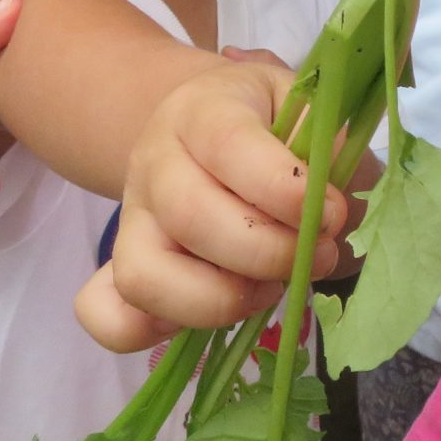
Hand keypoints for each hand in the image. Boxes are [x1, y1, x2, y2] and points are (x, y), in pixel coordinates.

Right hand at [75, 52, 351, 351]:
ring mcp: (132, 222)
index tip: (332, 213)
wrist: (202, 130)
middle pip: (190, 217)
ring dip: (220, 299)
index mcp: (201, 113)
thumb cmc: (268, 126)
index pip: (228, 145)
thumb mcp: (304, 107)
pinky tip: (211, 317)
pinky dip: (148, 332)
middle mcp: (154, 165)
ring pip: (143, 274)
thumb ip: (327, 141)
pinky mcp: (122, 270)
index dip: (284, 189)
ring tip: (271, 289)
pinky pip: (106, 314)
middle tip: (318, 254)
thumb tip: (335, 188)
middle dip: (268, 252)